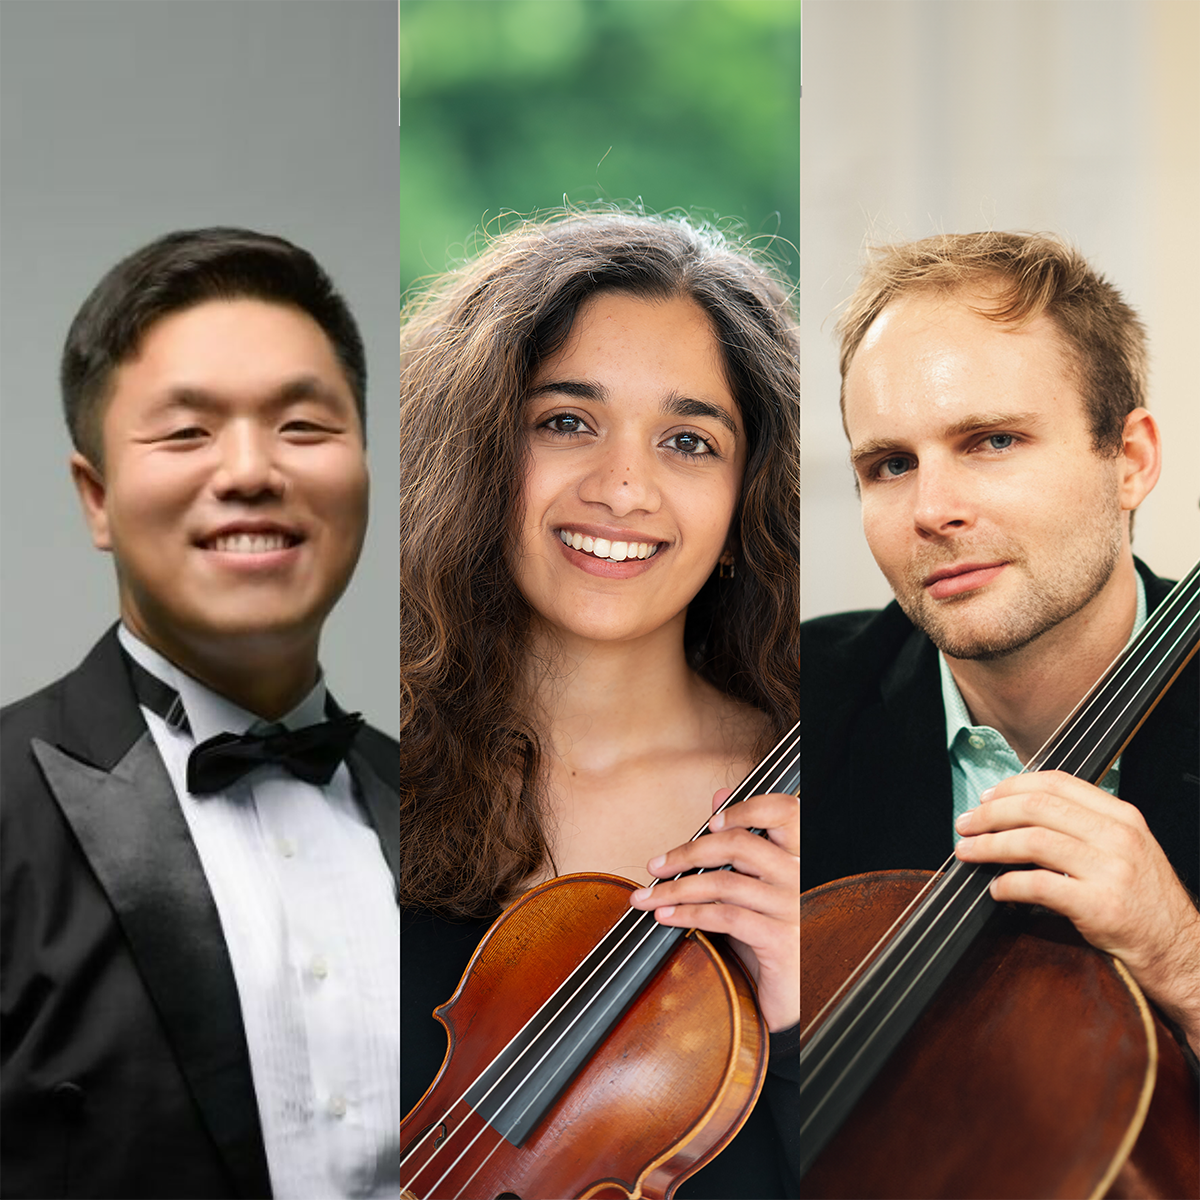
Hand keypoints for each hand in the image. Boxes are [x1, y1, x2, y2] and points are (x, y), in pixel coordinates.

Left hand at [628, 789, 799, 1032]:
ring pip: (724, 882)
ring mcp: (795, 908)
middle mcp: (803, 878)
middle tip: (655, 866)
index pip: (785, 811)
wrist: (789, 1001)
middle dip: (687, 852)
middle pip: (740, 844)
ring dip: (676, 889)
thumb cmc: (770, 940)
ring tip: (647, 898)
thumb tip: (719, 794)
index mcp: (801, 858)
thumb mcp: (754, 888)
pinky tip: (666, 917)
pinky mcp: (782, 940)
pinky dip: (688, 914)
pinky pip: (725, 916)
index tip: (710, 821)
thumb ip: (740, 844)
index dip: (746, 808)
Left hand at [954, 770, 1199, 1049]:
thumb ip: (1083, 829)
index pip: (1057, 783)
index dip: (1012, 787)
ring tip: (967, 852)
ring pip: (1033, 841)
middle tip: (965, 824)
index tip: (985, 798)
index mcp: (1122, 816)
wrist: (1184, 954)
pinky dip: (1009, 884)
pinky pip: (1040, 885)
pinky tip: (996, 890)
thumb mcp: (1126, 851)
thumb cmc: (1146, 905)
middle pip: (1037, 808)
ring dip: (990, 845)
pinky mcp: (1102, 906)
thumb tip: (1019, 816)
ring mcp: (1112, 870)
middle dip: (991, 814)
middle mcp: (1118, 837)